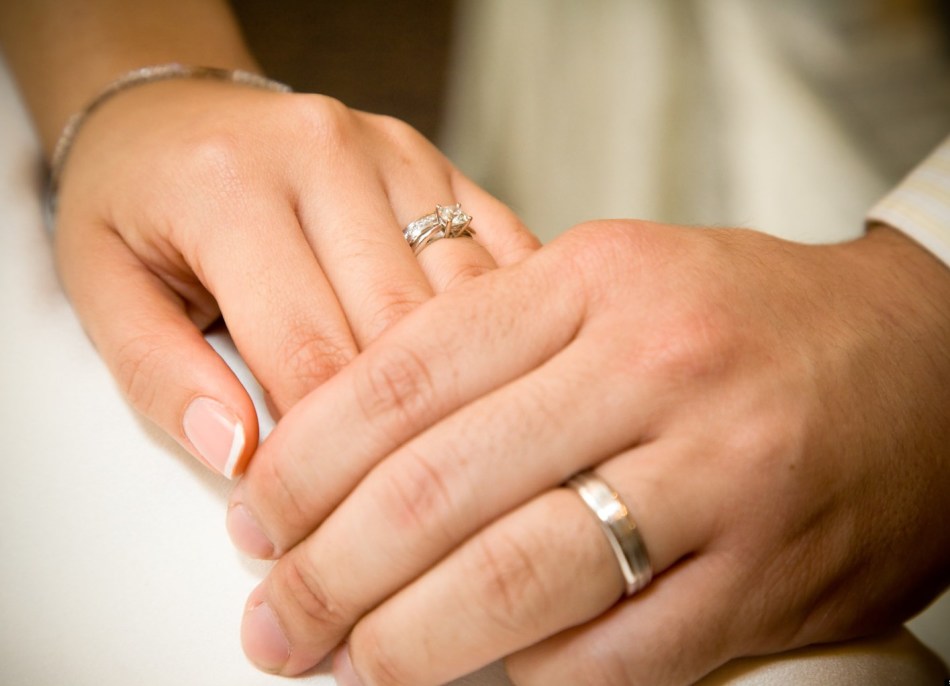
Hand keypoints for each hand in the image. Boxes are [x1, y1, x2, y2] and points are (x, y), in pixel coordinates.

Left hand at [53, 78, 536, 476]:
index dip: (329, 451)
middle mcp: (328, 152)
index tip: (330, 511)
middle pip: (401, 326)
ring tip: (458, 444)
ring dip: (468, 377)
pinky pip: (501, 251)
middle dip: (404, 425)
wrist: (172, 114)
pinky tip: (502, 371)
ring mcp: (396, 151)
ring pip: (466, 295)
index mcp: (234, 187)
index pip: (308, 351)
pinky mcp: (439, 162)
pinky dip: (506, 319)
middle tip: (394, 497)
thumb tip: (239, 453)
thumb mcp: (103, 291)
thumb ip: (160, 376)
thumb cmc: (136, 208)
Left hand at [227, 220, 949, 683]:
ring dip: (402, 642)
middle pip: (436, 487)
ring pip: (512, 580)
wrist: (916, 359)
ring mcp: (714, 477)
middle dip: (327, 569)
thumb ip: (497, 347)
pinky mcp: (759, 578)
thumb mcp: (615, 283)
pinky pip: (609, 656)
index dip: (307, 459)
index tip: (259, 515)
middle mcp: (651, 370)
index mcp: (596, 282)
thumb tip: (363, 445)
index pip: (403, 375)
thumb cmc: (744, 319)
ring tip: (341, 662)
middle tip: (274, 617)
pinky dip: (520, 681)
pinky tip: (469, 683)